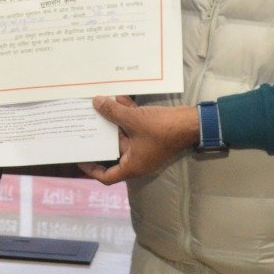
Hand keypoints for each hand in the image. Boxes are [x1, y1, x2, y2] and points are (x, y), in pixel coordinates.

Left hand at [77, 96, 199, 184]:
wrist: (193, 122)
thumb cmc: (164, 129)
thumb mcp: (134, 120)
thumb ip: (113, 112)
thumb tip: (96, 102)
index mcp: (132, 165)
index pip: (107, 177)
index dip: (92, 170)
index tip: (81, 159)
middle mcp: (136, 158)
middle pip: (112, 151)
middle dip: (100, 137)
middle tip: (84, 126)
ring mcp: (143, 145)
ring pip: (122, 134)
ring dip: (112, 120)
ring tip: (96, 107)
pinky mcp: (149, 133)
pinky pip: (133, 124)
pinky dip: (126, 112)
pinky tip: (117, 96)